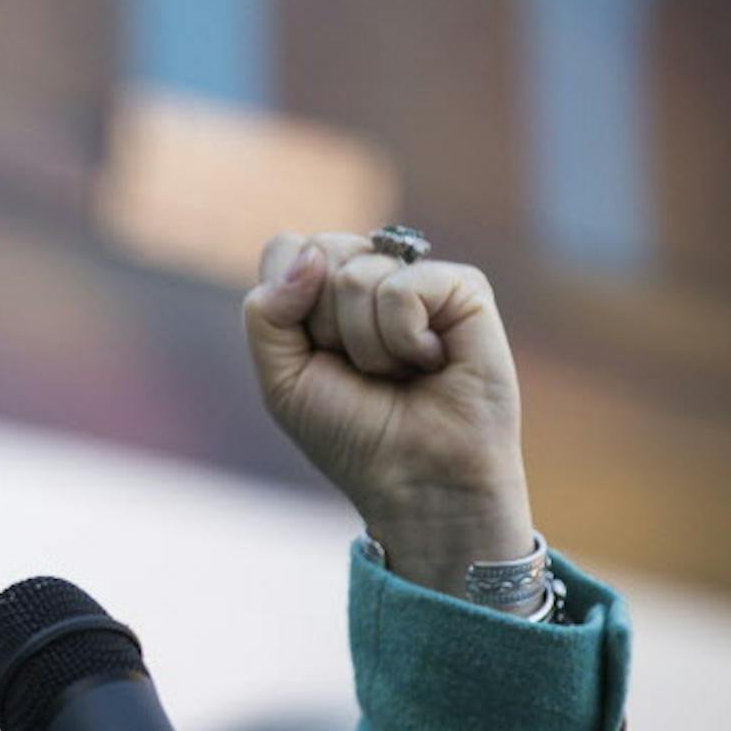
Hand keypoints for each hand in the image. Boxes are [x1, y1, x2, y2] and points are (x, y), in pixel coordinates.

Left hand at [241, 231, 534, 595]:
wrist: (418, 481)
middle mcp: (372, 277)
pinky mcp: (464, 290)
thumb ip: (266, 313)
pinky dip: (405, 338)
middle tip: (361, 370)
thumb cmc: (352, 433)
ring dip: (367, 345)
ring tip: (399, 373)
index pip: (286, 250)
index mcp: (324, 292)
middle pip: (320, 252)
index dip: (287, 303)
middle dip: (326, 327)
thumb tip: (311, 255)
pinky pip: (405, 286)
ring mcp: (418, 279)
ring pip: (357, 274)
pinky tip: (431, 361)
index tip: (315, 354)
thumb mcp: (281, 378)